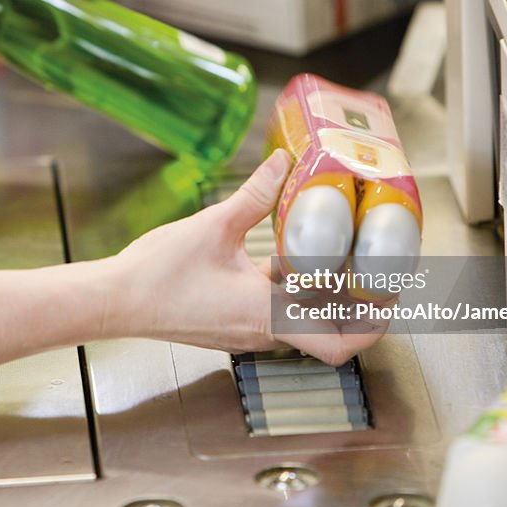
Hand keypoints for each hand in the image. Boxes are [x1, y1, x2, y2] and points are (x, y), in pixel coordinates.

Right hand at [111, 150, 386, 366]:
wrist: (116, 301)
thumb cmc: (157, 276)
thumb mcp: (212, 227)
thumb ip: (255, 195)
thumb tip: (283, 162)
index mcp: (266, 314)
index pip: (338, 343)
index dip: (373, 326)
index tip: (390, 298)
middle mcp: (262, 331)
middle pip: (330, 334)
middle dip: (358, 308)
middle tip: (374, 274)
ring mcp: (247, 330)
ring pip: (304, 321)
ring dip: (325, 296)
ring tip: (340, 256)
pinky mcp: (232, 322)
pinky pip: (277, 312)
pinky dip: (294, 290)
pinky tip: (289, 255)